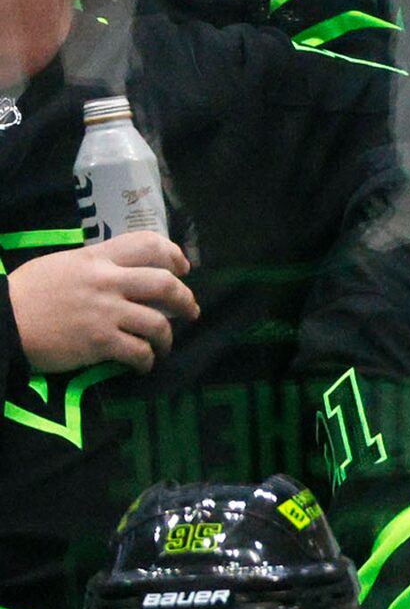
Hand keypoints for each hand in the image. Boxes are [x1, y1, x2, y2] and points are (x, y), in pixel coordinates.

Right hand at [5, 233, 195, 373]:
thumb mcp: (61, 266)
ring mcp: (105, 312)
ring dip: (167, 339)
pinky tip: (142, 365)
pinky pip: (139, 352)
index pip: (146, 244)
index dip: (173, 255)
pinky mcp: (100, 342)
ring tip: (162, 346)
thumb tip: (122, 274)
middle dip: (186, 300)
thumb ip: (94, 267)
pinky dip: (147, 361)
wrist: (0, 320)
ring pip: (159, 324)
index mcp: (95, 258)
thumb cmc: (27, 293)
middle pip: (166, 285)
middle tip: (190, 312)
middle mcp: (106, 281)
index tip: (183, 269)